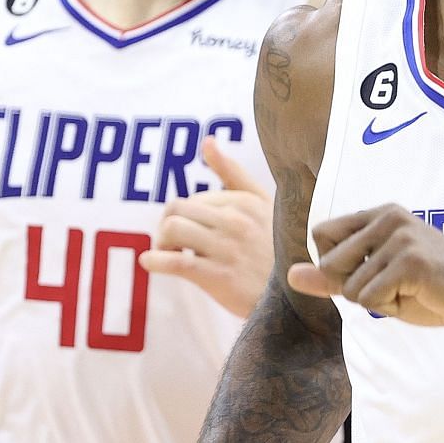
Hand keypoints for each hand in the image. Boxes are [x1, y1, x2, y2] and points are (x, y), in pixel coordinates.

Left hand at [140, 136, 272, 317]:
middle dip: (167, 227)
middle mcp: (236, 221)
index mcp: (246, 202)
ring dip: (161, 243)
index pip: (194, 199)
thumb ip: (233, 174)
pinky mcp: (219, 276)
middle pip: (176, 209)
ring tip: (170, 254)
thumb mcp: (263, 207)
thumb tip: (207, 141)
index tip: (189, 234)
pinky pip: (175, 261)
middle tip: (174, 245)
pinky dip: (155, 262)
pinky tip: (150, 264)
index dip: (184, 217)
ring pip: (171, 230)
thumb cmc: (274, 252)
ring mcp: (227, 249)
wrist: (292, 301)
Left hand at [287, 204, 443, 327]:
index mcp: (380, 213)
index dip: (337, 267)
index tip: (375, 271)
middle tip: (398, 286)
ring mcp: (400, 236)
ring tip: (413, 291)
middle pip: (330, 264)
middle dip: (357, 289)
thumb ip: (333, 277)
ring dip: (378, 302)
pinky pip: (369, 299)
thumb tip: (290, 275)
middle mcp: (388, 216)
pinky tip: (420, 297)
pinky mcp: (410, 261)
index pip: (322, 236)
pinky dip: (391, 309)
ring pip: (351, 288)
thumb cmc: (433, 289)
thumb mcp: (377, 280)